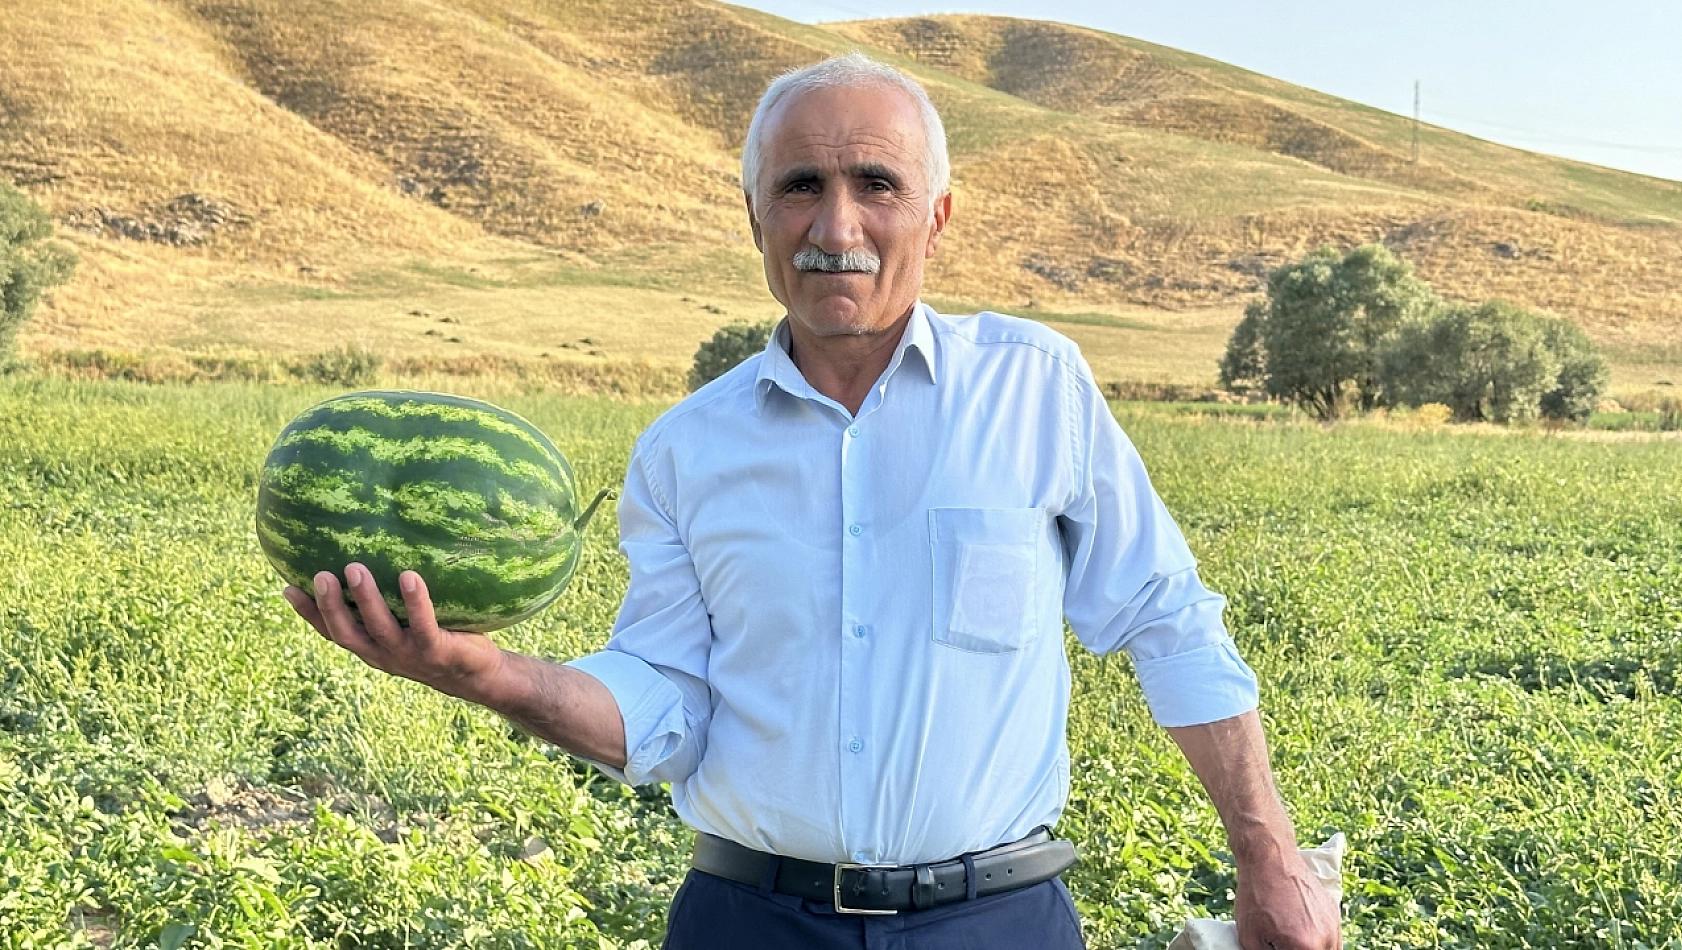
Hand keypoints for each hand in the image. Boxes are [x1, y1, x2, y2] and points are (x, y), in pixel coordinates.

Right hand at [282, 563, 505, 702]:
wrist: (478, 675)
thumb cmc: (438, 638)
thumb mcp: (405, 622)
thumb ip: (389, 600)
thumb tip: (375, 551)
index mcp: (370, 646)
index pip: (331, 631)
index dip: (308, 613)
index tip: (286, 586)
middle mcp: (382, 653)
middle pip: (347, 632)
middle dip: (330, 605)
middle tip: (320, 574)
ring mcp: (408, 654)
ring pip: (380, 627)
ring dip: (366, 598)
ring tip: (355, 568)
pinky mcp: (435, 651)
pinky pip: (423, 624)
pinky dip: (415, 601)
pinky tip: (410, 576)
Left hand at [1235, 849, 1340, 949]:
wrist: (1270, 859)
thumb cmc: (1256, 896)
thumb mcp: (1250, 938)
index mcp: (1307, 948)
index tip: (1277, 948)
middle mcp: (1327, 939)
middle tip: (1282, 944)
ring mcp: (1335, 925)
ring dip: (1312, 949)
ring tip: (1292, 941)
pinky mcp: (1335, 914)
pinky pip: (1331, 938)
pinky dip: (1319, 942)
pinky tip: (1300, 934)